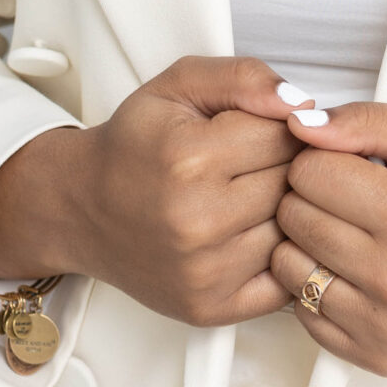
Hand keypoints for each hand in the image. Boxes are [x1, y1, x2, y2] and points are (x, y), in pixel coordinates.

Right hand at [0, 56, 301, 329]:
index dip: (279, 127)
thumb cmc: (135, 143)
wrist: (81, 208)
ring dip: (281, 212)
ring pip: (293, 231)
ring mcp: (204, 272)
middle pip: (293, 184)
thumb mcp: (178, 85)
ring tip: (246, 198)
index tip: (256, 130)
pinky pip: (284, 279)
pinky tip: (250, 234)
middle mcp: (196, 221)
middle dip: (284, 167)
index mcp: (189, 158)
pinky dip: (278, 256)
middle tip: (250, 164)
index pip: (286, 135)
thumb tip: (305, 105)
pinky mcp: (210, 308)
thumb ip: (244, 78)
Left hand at [269, 101, 386, 376]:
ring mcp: (383, 324)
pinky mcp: (373, 354)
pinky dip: (313, 285)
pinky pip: (299, 310)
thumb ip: (365, 120)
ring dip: (304, 243)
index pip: (309, 172)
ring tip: (343, 233)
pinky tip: (347, 271)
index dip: (322, 161)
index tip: (348, 169)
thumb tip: (300, 125)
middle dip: (309, 199)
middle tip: (347, 202)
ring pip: (286, 265)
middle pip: (293, 217)